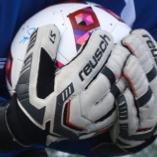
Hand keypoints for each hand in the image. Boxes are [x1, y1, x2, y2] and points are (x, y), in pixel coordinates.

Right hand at [0, 26, 122, 150]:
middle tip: (123, 47)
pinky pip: (114, 113)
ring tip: (127, 65)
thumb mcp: (28, 71)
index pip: (89, 60)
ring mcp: (88, 118)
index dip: (100, 45)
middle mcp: (80, 102)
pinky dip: (120, 99)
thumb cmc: (30, 96)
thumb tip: (52, 27)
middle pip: (108, 77)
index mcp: (66, 86)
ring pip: (114, 95)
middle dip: (118, 59)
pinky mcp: (92, 128)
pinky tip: (123, 89)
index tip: (105, 35)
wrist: (29, 128)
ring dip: (122, 78)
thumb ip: (40, 49)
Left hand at [105, 30, 156, 154]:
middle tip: (128, 44)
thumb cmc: (127, 98)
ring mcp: (149, 113)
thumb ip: (125, 59)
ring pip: (146, 95)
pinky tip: (120, 96)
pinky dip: (129, 107)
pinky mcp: (137, 129)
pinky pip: (134, 118)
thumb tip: (107, 34)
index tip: (135, 33)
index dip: (147, 47)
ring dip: (137, 79)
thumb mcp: (130, 78)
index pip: (156, 60)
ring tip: (127, 65)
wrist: (131, 134)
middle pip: (152, 74)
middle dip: (142, 57)